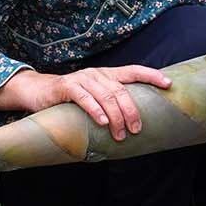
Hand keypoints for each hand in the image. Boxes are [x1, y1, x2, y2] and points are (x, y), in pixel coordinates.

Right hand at [0, 66, 171, 140]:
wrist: (37, 91)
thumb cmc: (69, 99)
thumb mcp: (93, 98)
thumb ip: (110, 104)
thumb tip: (132, 123)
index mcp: (106, 75)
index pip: (133, 71)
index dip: (152, 76)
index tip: (168, 84)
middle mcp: (97, 74)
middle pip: (121, 90)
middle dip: (132, 111)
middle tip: (136, 129)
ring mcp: (81, 79)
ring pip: (105, 95)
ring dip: (116, 117)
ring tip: (121, 134)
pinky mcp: (66, 87)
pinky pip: (84, 98)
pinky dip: (95, 110)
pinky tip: (102, 122)